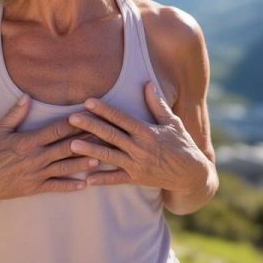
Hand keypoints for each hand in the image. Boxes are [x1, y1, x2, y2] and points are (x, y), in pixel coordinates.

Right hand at [0, 95, 98, 205]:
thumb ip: (14, 114)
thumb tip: (27, 96)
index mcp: (28, 141)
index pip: (57, 129)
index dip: (75, 122)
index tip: (90, 115)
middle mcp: (36, 157)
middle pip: (67, 147)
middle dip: (87, 140)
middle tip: (106, 135)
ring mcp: (36, 174)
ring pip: (66, 167)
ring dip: (85, 162)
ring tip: (103, 157)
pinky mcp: (34, 188)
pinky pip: (56, 187)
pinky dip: (71, 186)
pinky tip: (85, 185)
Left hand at [68, 82, 210, 193]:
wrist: (192, 174)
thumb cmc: (182, 144)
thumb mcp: (172, 122)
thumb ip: (157, 104)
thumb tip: (148, 83)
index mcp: (147, 131)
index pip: (121, 118)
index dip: (104, 110)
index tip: (88, 102)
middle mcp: (140, 148)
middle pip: (111, 135)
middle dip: (90, 126)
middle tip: (71, 118)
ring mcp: (137, 165)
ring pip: (109, 156)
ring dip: (90, 150)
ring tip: (71, 145)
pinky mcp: (137, 179)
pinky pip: (117, 180)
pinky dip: (102, 179)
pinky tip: (87, 178)